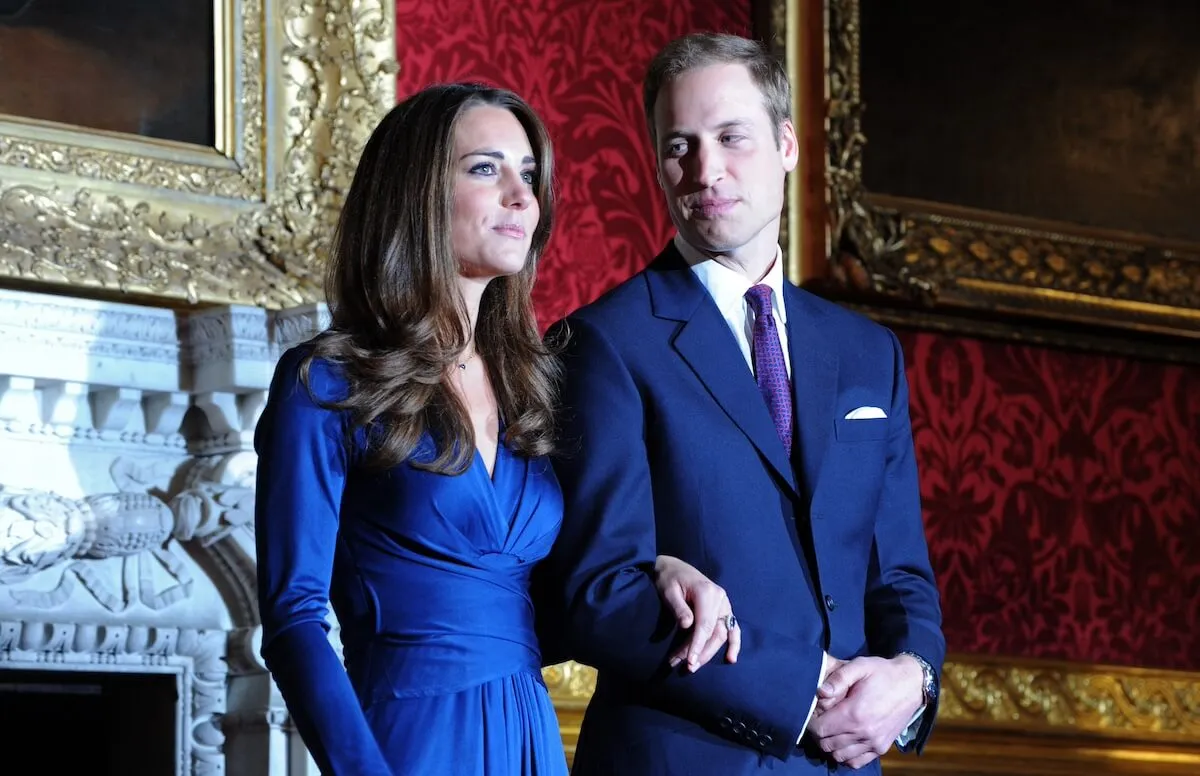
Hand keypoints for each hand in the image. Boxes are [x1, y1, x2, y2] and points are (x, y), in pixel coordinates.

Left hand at [653, 554, 739, 671]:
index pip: (705, 625)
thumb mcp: (669, 591)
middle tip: (685, 666)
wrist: (673, 567)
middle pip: (714, 632)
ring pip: (722, 634)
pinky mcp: (723, 609)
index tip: (689, 661)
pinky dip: (733, 643)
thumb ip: (679, 608)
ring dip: (709, 652)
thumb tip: (688, 626)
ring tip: (693, 666)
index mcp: (707, 592)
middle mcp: (720, 599)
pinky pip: (732, 627)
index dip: (697, 645)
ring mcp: (724, 604)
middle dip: (700, 652)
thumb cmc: (669, 578)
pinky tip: (731, 658)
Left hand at [807, 655, 923, 768]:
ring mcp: (873, 743)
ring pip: (839, 756)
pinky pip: (855, 762)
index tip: (814, 712)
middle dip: (818, 733)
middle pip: (826, 745)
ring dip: (831, 745)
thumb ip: (838, 678)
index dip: (811, 721)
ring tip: (832, 729)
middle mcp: (864, 733)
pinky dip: (846, 755)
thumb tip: (819, 692)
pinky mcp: (881, 748)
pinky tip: (845, 740)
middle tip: (822, 719)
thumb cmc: (882, 672)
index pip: (820, 730)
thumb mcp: (859, 666)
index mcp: (854, 713)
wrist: (912, 684)